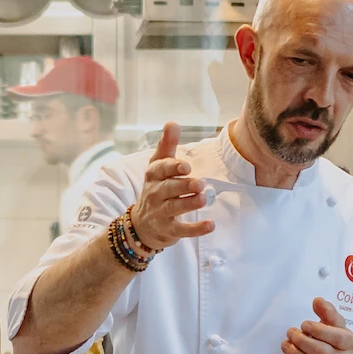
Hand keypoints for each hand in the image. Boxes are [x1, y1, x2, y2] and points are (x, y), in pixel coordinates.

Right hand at [128, 121, 214, 252]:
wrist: (141, 225)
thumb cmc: (156, 189)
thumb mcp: (157, 166)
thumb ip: (167, 146)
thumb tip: (172, 123)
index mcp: (153, 176)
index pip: (160, 169)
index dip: (172, 167)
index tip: (186, 166)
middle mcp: (155, 194)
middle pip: (168, 189)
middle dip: (183, 185)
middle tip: (199, 182)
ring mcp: (161, 213)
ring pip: (174, 208)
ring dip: (189, 203)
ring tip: (202, 199)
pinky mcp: (169, 230)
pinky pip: (182, 230)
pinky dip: (195, 229)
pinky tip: (210, 225)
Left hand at [281, 297, 352, 353]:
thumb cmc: (337, 347)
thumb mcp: (337, 329)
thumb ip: (328, 314)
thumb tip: (318, 300)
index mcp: (350, 344)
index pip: (337, 337)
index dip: (318, 330)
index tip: (304, 324)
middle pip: (322, 352)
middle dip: (302, 341)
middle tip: (290, 333)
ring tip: (285, 345)